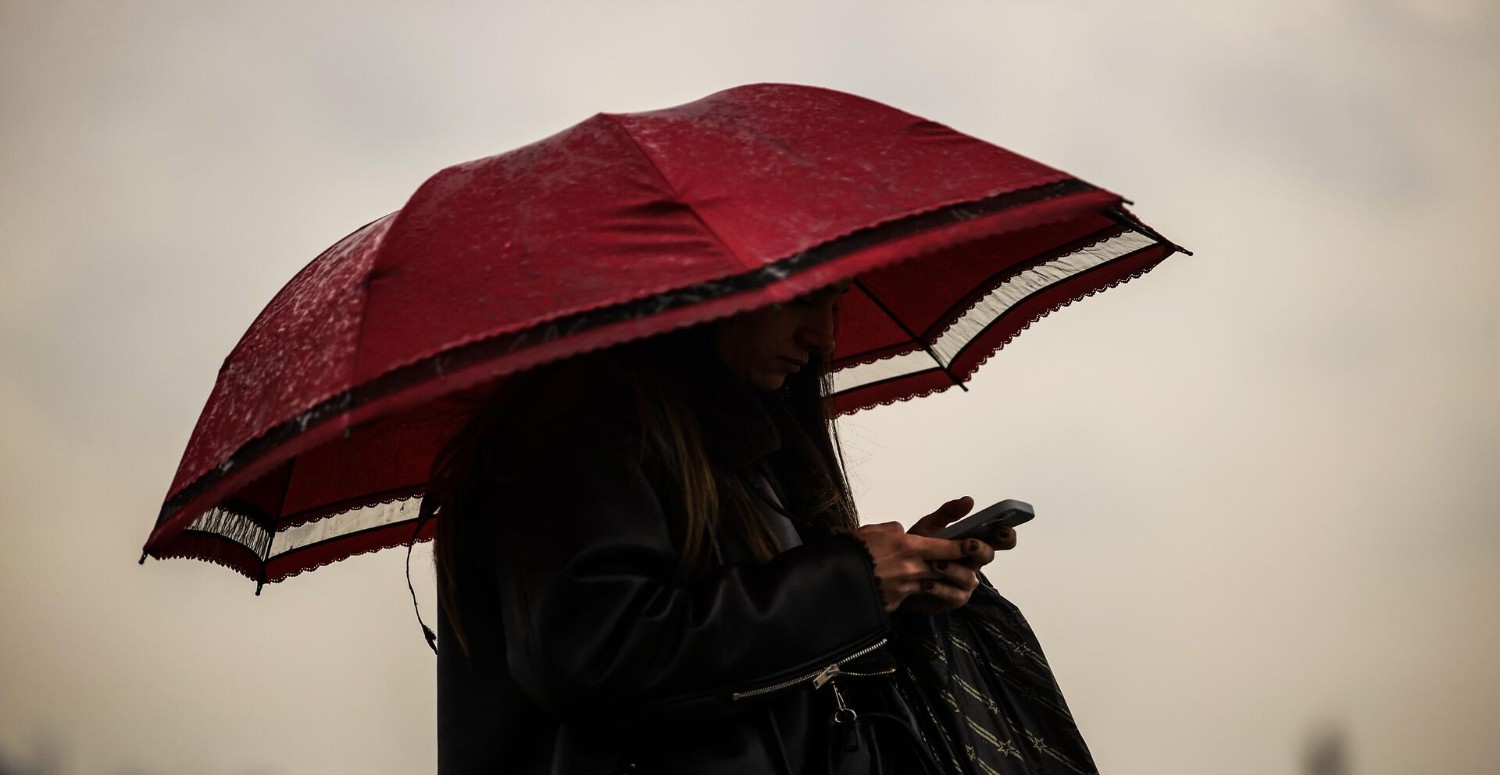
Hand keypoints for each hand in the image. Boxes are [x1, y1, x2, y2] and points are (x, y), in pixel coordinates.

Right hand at [853, 520, 970, 612]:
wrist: (832, 580)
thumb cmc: (851, 551)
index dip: (962, 548)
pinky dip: (913, 591)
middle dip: (956, 567)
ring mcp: (903, 588)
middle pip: (942, 568)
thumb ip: (893, 530)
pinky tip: (908, 589)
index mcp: (906, 546)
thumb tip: (902, 532)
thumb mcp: (873, 531)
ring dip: (936, 581)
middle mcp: (910, 568)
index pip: (944, 547)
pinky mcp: (895, 603)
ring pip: (929, 584)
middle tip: (967, 565)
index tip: (976, 546)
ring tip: (940, 578)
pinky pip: (909, 595)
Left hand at [899, 496, 1015, 614]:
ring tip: (936, 563)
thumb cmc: (918, 548)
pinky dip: (940, 589)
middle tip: (968, 544)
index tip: (1003, 530)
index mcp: (973, 542)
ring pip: (968, 577)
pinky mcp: (955, 598)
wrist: (899, 573)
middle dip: (979, 549)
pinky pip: (953, 594)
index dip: (1006, 535)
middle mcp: (973, 562)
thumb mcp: (929, 527)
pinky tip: (927, 583)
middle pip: (987, 555)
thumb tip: (969, 500)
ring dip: (953, 570)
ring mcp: (966, 582)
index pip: (998, 539)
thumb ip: (947, 514)